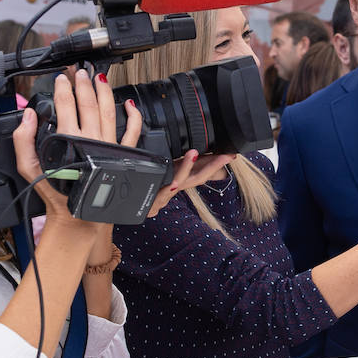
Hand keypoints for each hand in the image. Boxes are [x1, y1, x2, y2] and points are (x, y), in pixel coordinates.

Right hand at [13, 69, 121, 229]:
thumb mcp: (29, 168)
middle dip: (83, 84)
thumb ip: (24, 140)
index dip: (63, 89)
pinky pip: (133, 132)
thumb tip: (28, 115)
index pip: (65, 105)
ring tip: (99, 78)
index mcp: (69, 140)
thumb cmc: (56, 193)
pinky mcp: (122, 154)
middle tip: (79, 72)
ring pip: (109, 111)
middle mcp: (91, 140)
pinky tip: (129, 103)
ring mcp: (109, 146)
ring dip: (104, 92)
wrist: (79, 215)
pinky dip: (133, 116)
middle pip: (88, 104)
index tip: (61, 79)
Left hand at [117, 99, 239, 218]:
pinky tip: (175, 182)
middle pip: (197, 177)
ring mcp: (163, 196)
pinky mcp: (152, 202)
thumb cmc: (144, 189)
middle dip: (213, 165)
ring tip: (194, 153)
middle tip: (226, 155)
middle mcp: (173, 188)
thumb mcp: (160, 172)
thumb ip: (177, 161)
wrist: (125, 209)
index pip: (202, 169)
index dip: (217, 162)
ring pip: (180, 183)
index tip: (231, 154)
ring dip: (187, 168)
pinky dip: (170, 187)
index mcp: (176, 179)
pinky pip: (163, 194)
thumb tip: (188, 148)